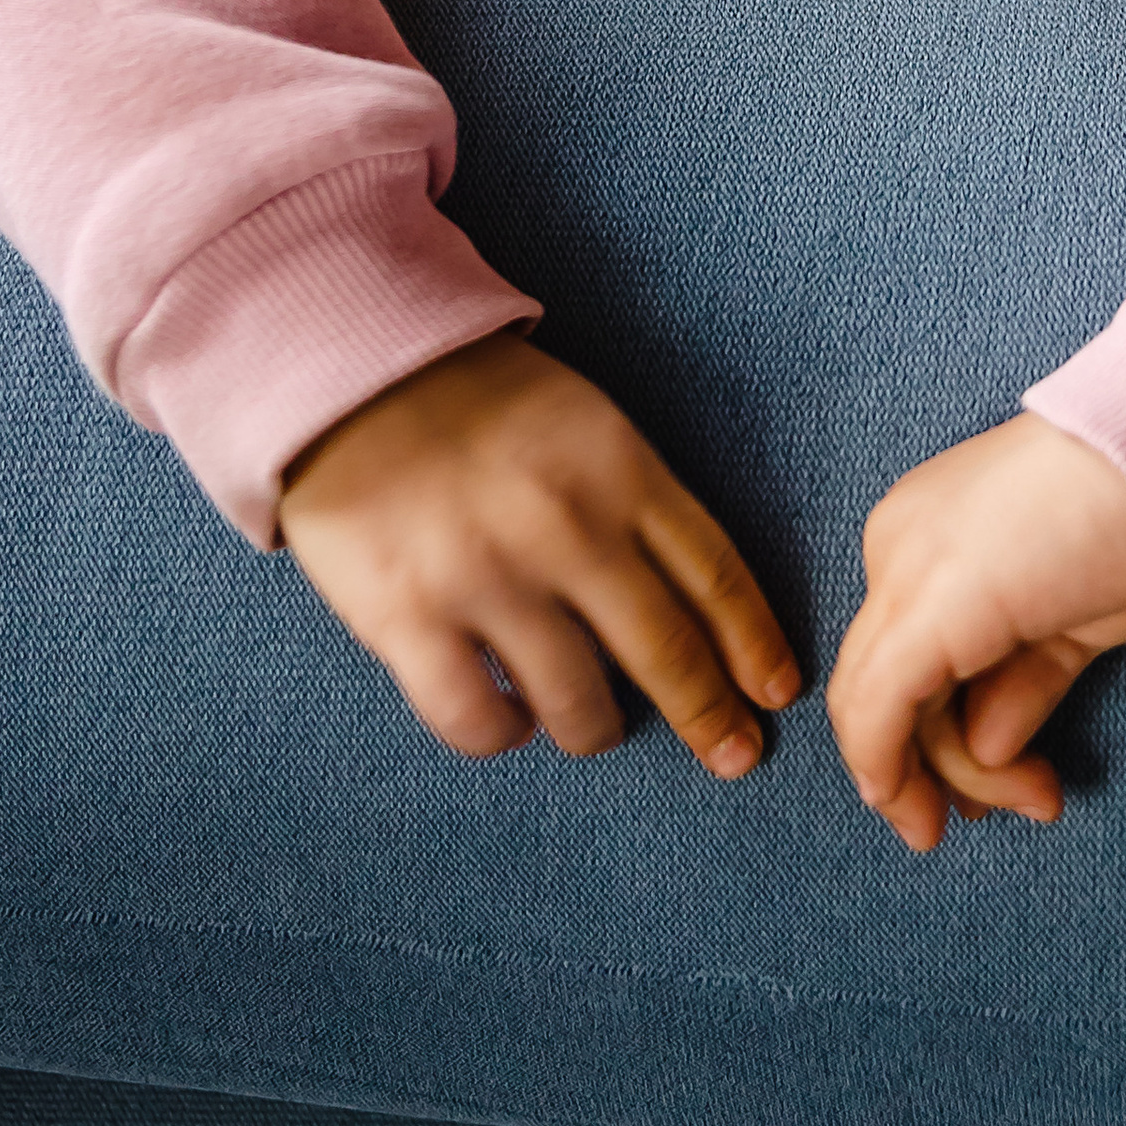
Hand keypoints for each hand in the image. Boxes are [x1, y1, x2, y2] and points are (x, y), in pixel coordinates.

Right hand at [278, 333, 798, 780]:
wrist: (347, 368)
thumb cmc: (476, 400)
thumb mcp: (584, 422)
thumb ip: (635, 502)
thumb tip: (686, 606)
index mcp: (618, 469)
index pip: (715, 574)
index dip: (754, 644)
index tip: (778, 693)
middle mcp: (565, 528)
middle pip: (667, 651)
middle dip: (711, 716)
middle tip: (735, 756)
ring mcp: (486, 577)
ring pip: (580, 705)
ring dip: (599, 730)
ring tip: (594, 727)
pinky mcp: (407, 617)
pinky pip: (477, 718)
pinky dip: (505, 733)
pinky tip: (510, 719)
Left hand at [826, 413, 1125, 853]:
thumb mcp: (1076, 616)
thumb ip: (1021, 679)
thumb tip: (989, 746)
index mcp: (933, 533)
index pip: (911, 654)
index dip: (940, 734)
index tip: (1005, 782)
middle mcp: (898, 546)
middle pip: (887, 687)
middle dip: (937, 767)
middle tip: (1011, 813)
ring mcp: (901, 574)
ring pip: (880, 713)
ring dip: (954, 780)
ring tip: (1041, 798)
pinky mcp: (920, 615)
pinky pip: (875, 718)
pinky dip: (894, 776)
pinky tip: (935, 814)